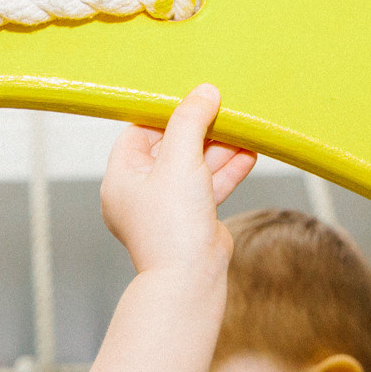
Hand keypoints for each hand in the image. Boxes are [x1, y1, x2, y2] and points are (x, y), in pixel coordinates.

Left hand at [100, 84, 257, 277]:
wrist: (190, 279)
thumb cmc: (172, 224)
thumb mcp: (180, 160)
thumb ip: (190, 121)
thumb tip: (204, 92)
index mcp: (122, 178)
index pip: (139, 132)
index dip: (165, 114)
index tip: (191, 99)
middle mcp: (140, 193)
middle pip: (170, 148)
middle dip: (200, 130)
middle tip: (223, 109)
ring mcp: (166, 208)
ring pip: (193, 168)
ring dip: (218, 149)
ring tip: (243, 129)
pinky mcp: (190, 220)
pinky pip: (208, 188)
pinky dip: (226, 172)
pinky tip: (248, 154)